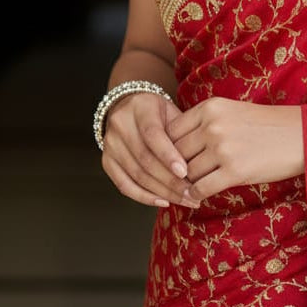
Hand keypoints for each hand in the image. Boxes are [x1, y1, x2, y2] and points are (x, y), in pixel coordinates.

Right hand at [101, 92, 199, 208]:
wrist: (129, 105)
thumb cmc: (158, 111)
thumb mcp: (171, 111)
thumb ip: (182, 132)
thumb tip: (199, 161)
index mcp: (140, 107)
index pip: (152, 134)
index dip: (168, 155)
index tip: (185, 172)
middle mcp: (120, 125)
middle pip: (144, 159)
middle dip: (170, 181)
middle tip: (192, 194)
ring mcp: (110, 144)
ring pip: (136, 175)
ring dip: (162, 192)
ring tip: (184, 200)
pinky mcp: (106, 161)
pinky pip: (124, 185)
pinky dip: (144, 197)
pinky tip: (163, 201)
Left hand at [168, 98, 303, 202]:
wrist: (302, 135)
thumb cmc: (267, 126)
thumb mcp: (231, 112)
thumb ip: (204, 124)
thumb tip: (174, 149)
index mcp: (210, 107)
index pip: (171, 131)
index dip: (168, 149)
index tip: (171, 161)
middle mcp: (213, 125)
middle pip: (176, 153)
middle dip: (175, 169)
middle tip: (175, 180)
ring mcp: (223, 148)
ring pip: (188, 172)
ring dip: (188, 183)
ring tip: (188, 189)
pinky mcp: (235, 171)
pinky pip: (202, 188)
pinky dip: (197, 195)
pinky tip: (199, 197)